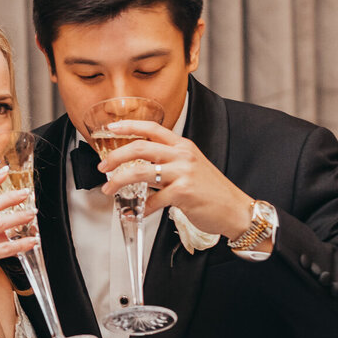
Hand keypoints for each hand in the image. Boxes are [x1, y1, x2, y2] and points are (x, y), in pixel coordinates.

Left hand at [97, 120, 253, 238]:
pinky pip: (153, 199)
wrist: (235, 209)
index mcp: (183, 146)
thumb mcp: (191, 166)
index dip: (129, 126)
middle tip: (102, 166)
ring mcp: (183, 173)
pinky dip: (141, 208)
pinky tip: (138, 212)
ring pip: (140, 172)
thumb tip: (140, 166)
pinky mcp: (183, 192)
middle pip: (140, 147)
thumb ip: (169, 161)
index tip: (111, 128)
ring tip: (109, 189)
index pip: (152, 128)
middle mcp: (182, 155)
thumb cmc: (212, 191)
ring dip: (119, 181)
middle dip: (115, 157)